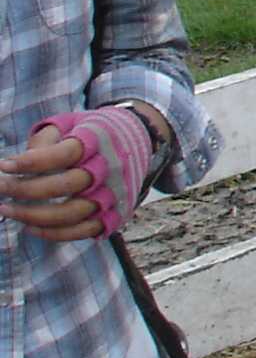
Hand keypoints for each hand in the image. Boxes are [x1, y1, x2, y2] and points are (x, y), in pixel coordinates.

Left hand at [3, 105, 160, 238]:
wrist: (139, 138)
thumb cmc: (93, 132)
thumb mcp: (71, 124)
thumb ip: (45, 140)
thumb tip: (17, 165)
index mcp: (98, 141)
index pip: (63, 154)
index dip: (31, 162)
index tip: (4, 166)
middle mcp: (108, 168)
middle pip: (66, 185)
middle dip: (26, 190)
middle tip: (0, 188)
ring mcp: (113, 193)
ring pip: (72, 213)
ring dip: (34, 216)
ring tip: (7, 209)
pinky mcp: (116, 213)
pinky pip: (84, 231)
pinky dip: (55, 234)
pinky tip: (30, 227)